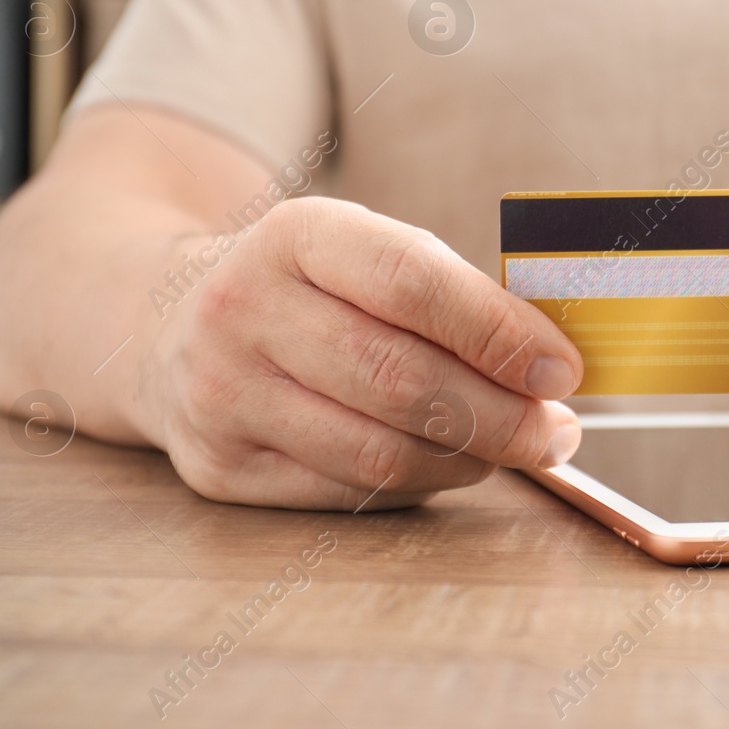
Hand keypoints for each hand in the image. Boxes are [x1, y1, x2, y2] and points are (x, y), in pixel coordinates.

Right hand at [135, 197, 584, 508]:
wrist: (165, 324)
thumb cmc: (306, 289)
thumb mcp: (360, 250)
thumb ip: (448, 293)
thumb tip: (553, 365)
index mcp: (295, 236)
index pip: (411, 284)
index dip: (498, 332)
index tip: (562, 368)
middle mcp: (244, 311)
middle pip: (400, 380)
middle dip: (502, 416)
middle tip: (558, 430)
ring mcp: (223, 395)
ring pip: (378, 451)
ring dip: (470, 458)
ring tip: (516, 448)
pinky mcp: (220, 467)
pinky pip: (349, 493)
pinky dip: (421, 484)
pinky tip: (452, 463)